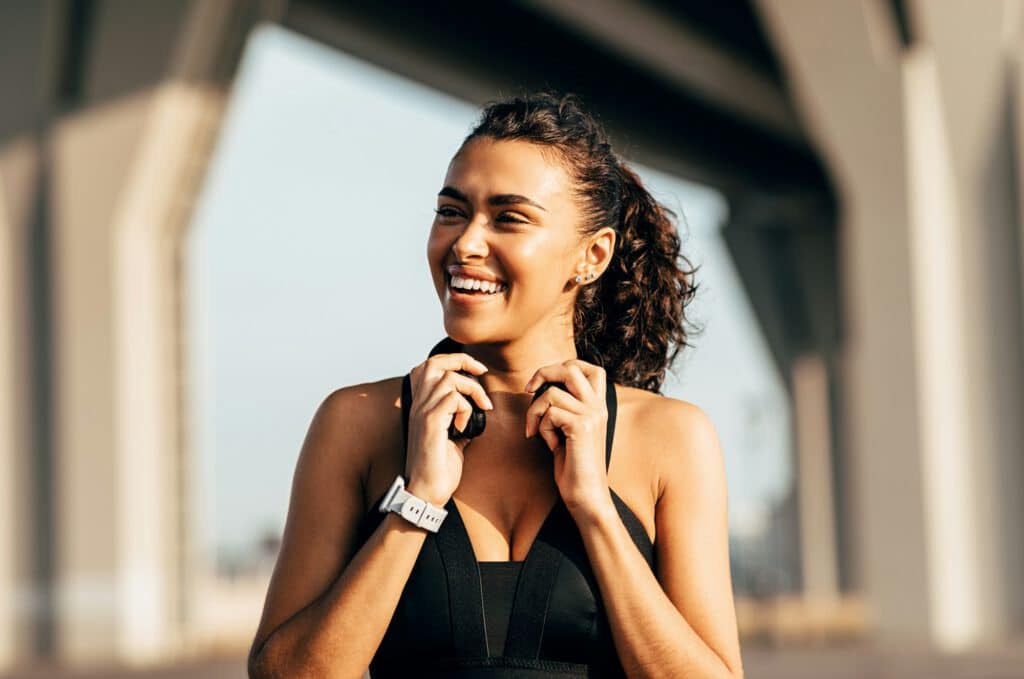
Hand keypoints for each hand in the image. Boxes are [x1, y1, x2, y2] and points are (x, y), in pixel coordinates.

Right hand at [405, 353, 493, 505]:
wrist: (427, 493)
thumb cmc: (439, 470)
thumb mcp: (453, 441)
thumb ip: (459, 423)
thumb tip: (476, 415)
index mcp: (422, 406)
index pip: (430, 365)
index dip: (454, 360)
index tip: (477, 372)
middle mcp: (418, 405)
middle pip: (435, 362)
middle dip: (462, 361)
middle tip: (482, 373)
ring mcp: (422, 413)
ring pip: (449, 379)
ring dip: (470, 390)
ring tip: (479, 409)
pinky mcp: (430, 425)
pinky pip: (452, 399)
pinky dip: (466, 409)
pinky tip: (465, 427)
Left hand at [524, 360, 610, 515]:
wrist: (587, 496)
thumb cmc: (574, 467)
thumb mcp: (569, 431)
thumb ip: (564, 408)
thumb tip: (540, 388)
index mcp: (599, 406)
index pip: (590, 368)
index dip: (564, 366)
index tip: (543, 383)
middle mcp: (599, 407)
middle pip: (571, 368)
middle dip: (544, 373)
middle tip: (529, 390)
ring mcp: (592, 416)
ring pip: (552, 393)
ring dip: (536, 412)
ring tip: (540, 433)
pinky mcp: (581, 427)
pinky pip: (549, 413)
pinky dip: (541, 428)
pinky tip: (550, 445)